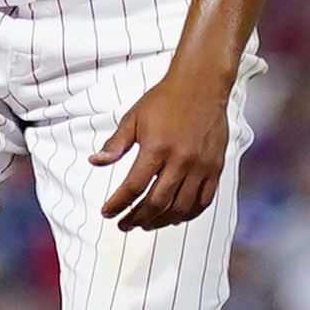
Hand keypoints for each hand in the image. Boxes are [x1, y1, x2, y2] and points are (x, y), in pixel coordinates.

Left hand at [89, 64, 232, 230]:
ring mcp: (201, 166)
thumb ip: (115, 144)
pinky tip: (174, 218)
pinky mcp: (215, 167)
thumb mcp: (133, 118)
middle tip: (123, 224)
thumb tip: (94, 162)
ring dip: (160, 221)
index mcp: (157, 147)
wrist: (201, 84)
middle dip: (136, 218)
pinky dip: (187, 215)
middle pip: (157, 202)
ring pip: (180, 207)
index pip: (134, 186)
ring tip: (145, 225)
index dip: (118, 204)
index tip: (107, 212)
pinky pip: (203, 201)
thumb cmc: (164, 99)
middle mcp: (181, 160)